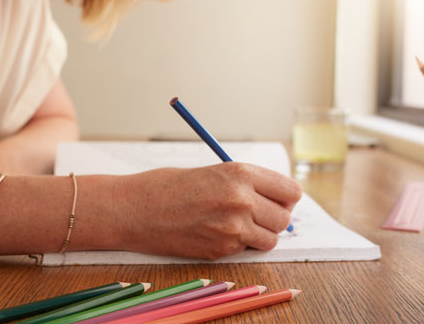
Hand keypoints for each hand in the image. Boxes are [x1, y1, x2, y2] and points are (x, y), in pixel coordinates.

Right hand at [110, 162, 302, 259]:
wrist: (134, 209)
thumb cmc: (168, 186)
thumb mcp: (213, 172)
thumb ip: (245, 183)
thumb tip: (274, 198)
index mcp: (240, 174)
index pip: (290, 190)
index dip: (287, 196)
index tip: (280, 199)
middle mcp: (241, 200)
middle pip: (284, 218)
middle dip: (275, 217)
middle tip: (260, 213)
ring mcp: (232, 229)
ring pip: (270, 239)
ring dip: (261, 234)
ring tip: (240, 224)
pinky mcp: (220, 250)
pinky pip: (246, 250)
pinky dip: (240, 245)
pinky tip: (219, 232)